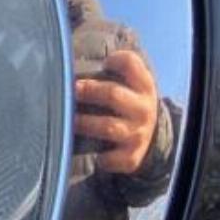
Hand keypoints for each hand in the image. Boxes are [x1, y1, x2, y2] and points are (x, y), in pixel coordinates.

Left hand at [74, 49, 158, 173]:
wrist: (150, 136)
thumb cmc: (127, 104)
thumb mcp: (130, 84)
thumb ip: (113, 72)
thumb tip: (70, 62)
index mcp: (142, 86)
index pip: (132, 64)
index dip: (117, 60)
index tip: (104, 63)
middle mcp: (142, 109)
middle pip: (112, 95)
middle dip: (88, 91)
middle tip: (70, 90)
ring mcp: (137, 133)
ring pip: (108, 127)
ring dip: (84, 123)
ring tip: (69, 121)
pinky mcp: (131, 156)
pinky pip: (114, 159)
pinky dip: (102, 158)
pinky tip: (92, 156)